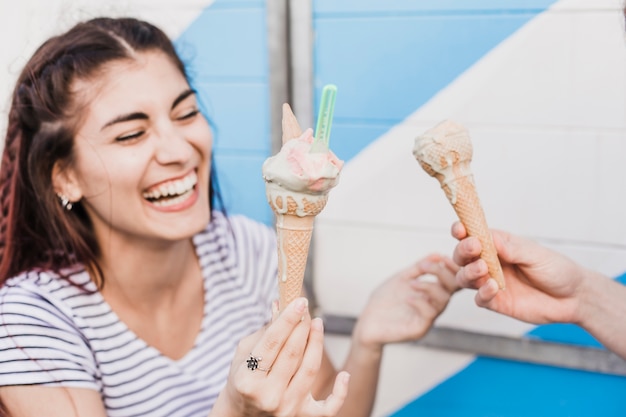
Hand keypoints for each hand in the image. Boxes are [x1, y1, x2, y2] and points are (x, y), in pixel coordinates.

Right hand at [213, 298, 348, 416]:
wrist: (241, 415)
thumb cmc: (243, 379)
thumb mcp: (243, 354)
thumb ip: (264, 332)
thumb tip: (282, 305)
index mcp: (247, 379)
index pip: (272, 342)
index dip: (287, 319)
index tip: (299, 301)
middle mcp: (267, 396)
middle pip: (292, 354)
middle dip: (302, 327)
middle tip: (306, 309)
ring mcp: (285, 408)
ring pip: (309, 370)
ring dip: (317, 343)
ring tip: (317, 323)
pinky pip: (327, 408)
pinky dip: (340, 393)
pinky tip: (344, 375)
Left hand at [353, 253, 459, 352]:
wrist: (367, 322)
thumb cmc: (383, 301)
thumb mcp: (401, 279)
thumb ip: (418, 268)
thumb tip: (437, 254)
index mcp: (430, 293)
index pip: (452, 280)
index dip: (452, 268)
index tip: (442, 258)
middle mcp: (433, 305)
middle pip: (452, 289)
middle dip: (442, 274)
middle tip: (425, 267)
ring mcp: (427, 318)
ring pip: (443, 301)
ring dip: (429, 287)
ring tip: (412, 283)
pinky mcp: (419, 329)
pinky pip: (429, 314)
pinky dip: (420, 302)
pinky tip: (407, 297)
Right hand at [451, 221, 585, 323]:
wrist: (574, 298)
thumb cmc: (557, 270)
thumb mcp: (536, 254)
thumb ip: (511, 248)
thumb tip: (488, 237)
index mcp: (498, 245)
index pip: (473, 234)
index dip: (462, 231)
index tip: (460, 229)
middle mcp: (491, 262)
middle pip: (462, 256)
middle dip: (463, 251)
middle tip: (475, 249)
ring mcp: (491, 282)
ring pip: (464, 276)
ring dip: (468, 271)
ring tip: (483, 269)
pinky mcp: (496, 302)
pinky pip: (479, 299)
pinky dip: (481, 293)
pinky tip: (492, 288)